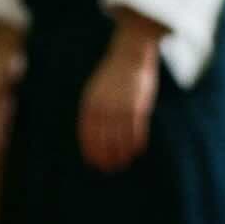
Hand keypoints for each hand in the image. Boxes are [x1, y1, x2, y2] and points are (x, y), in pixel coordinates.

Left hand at [78, 22, 160, 172]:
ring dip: (120, 152)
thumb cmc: (112, 74)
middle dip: (105, 155)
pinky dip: (135, 142)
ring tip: (122, 164)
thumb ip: (94, 109)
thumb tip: (94, 129)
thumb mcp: (95, 90)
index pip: (87, 132)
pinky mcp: (138, 105)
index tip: (93, 162)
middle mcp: (103, 107)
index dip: (90, 149)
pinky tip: (136, 151)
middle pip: (103, 138)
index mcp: (90, 103)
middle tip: (108, 168)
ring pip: (120, 136)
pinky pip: (136, 129)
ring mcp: (121, 106)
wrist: (129, 55)